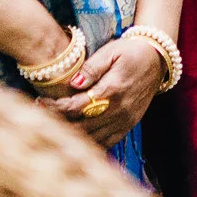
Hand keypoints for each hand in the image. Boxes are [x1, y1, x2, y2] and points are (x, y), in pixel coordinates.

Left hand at [44, 33, 164, 147]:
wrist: (158, 59)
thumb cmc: (131, 52)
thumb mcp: (111, 51)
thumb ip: (91, 68)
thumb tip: (72, 83)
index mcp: (111, 91)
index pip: (75, 107)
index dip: (54, 107)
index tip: (39, 102)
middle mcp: (118, 110)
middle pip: (80, 126)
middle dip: (57, 123)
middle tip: (39, 117)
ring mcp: (124, 121)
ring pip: (92, 139)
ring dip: (71, 136)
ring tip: (54, 127)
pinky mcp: (128, 125)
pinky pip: (107, 143)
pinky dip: (90, 144)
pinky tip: (76, 139)